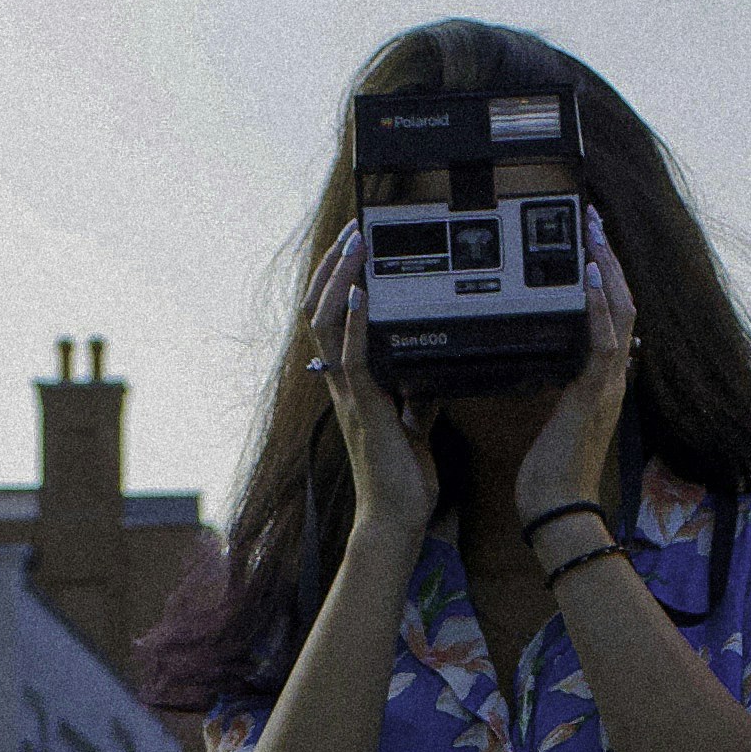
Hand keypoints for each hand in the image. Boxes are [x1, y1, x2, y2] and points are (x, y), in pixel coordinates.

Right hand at [305, 223, 437, 543]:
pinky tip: (364, 295)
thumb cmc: (402, 479)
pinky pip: (352, 358)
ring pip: (328, 325)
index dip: (336, 282)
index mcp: (352, 385)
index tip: (354, 248)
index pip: (331, 321)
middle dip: (333, 268)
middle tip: (352, 231)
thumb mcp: (416, 425)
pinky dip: (356, 324)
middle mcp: (342, 384)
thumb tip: (431, 372)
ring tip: (355, 247)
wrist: (396, 519)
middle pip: (319, 311)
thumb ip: (419, 395)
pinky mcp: (365, 409)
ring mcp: (350, 395)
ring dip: (341, 281)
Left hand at [515, 210, 637, 533]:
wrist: (556, 508)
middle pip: (624, 302)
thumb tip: (539, 355)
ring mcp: (608, 385)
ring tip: (594, 231)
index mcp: (602, 380)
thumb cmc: (548, 471)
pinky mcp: (594, 395)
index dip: (607, 275)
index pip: (614, 315)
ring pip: (620, 313)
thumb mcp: (549, 414)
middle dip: (609, 256)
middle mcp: (613, 377)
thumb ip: (552, 383)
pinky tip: (589, 278)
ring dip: (607, 268)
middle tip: (593, 217)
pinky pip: (603, 343)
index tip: (591, 240)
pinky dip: (598, 307)